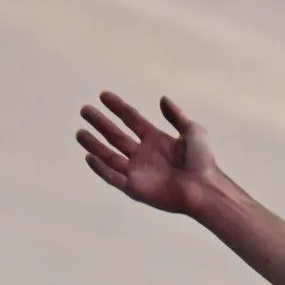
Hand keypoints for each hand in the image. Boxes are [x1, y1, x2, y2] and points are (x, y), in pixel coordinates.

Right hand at [78, 92, 221, 217]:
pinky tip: (90, 157)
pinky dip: (101, 169)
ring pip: (110, 156)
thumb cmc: (202, 162)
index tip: (103, 95)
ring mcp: (138, 172)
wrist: (204, 189)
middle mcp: (143, 154)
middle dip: (100, 123)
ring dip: (94, 144)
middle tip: (84, 110)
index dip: (117, 107)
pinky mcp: (136, 189)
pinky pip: (113, 178)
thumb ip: (177, 116)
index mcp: (155, 139)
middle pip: (115, 135)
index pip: (131, 119)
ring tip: (80, 132)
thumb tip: (162, 99)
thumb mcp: (193, 132)